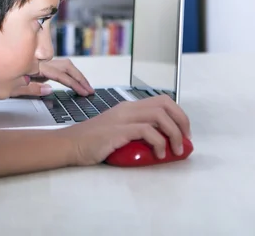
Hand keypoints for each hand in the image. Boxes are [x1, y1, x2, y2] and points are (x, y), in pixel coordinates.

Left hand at [10, 58, 94, 96]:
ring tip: (81, 85)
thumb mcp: (7, 89)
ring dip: (73, 74)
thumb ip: (30, 90)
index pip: (61, 75)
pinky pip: (52, 64)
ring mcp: (35, 59)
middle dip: (79, 79)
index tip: (86, 92)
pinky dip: (63, 72)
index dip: (75, 84)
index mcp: (34, 67)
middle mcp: (37, 60)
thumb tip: (50, 90)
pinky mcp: (31, 61)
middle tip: (89, 90)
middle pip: (66, 67)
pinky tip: (64, 80)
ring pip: (61, 63)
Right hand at [57, 95, 190, 165]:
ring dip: (174, 133)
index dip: (178, 115)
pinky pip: (147, 130)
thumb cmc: (92, 143)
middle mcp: (127, 108)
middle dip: (182, 121)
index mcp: (128, 107)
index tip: (184, 132)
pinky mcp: (118, 130)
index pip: (162, 101)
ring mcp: (122, 118)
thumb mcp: (118, 133)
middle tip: (186, 140)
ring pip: (159, 115)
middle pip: (165, 104)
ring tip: (175, 150)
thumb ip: (137, 134)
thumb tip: (162, 144)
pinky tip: (159, 154)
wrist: (69, 144)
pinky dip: (159, 142)